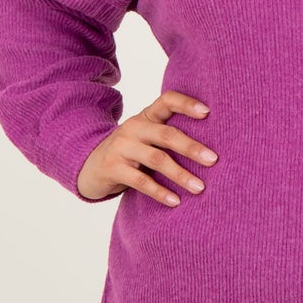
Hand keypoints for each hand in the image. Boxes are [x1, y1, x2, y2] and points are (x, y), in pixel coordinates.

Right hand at [76, 90, 216, 203]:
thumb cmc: (129, 153)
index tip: (208, 112)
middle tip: (213, 160)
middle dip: (191, 148)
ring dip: (180, 174)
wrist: (88, 166)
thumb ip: (168, 136)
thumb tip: (211, 151)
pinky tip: (176, 201)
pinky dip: (160, 192)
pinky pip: (141, 181)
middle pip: (167, 134)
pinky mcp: (112, 167)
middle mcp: (134, 127)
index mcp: (146, 116)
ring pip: (157, 159)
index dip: (187, 104)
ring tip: (200, 188)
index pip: (167, 100)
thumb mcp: (145, 137)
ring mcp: (121, 147)